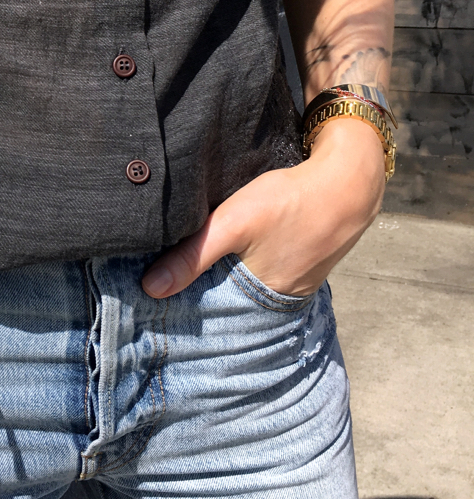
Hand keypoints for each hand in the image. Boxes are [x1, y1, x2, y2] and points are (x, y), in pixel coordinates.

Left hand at [142, 117, 385, 298]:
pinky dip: (242, 265)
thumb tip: (150, 289)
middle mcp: (277, 302)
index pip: (208, 316)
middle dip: (198, 293)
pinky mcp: (298, 265)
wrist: (348, 182)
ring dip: (220, 278)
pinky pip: (259, 273)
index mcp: (259, 302)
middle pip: (225, 303)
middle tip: (163, 279)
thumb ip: (194, 255)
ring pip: (242, 287)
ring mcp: (291, 285)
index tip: (152, 299)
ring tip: (189, 263)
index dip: (183, 306)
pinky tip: (230, 250)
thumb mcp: (235, 223)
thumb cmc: (290, 201)